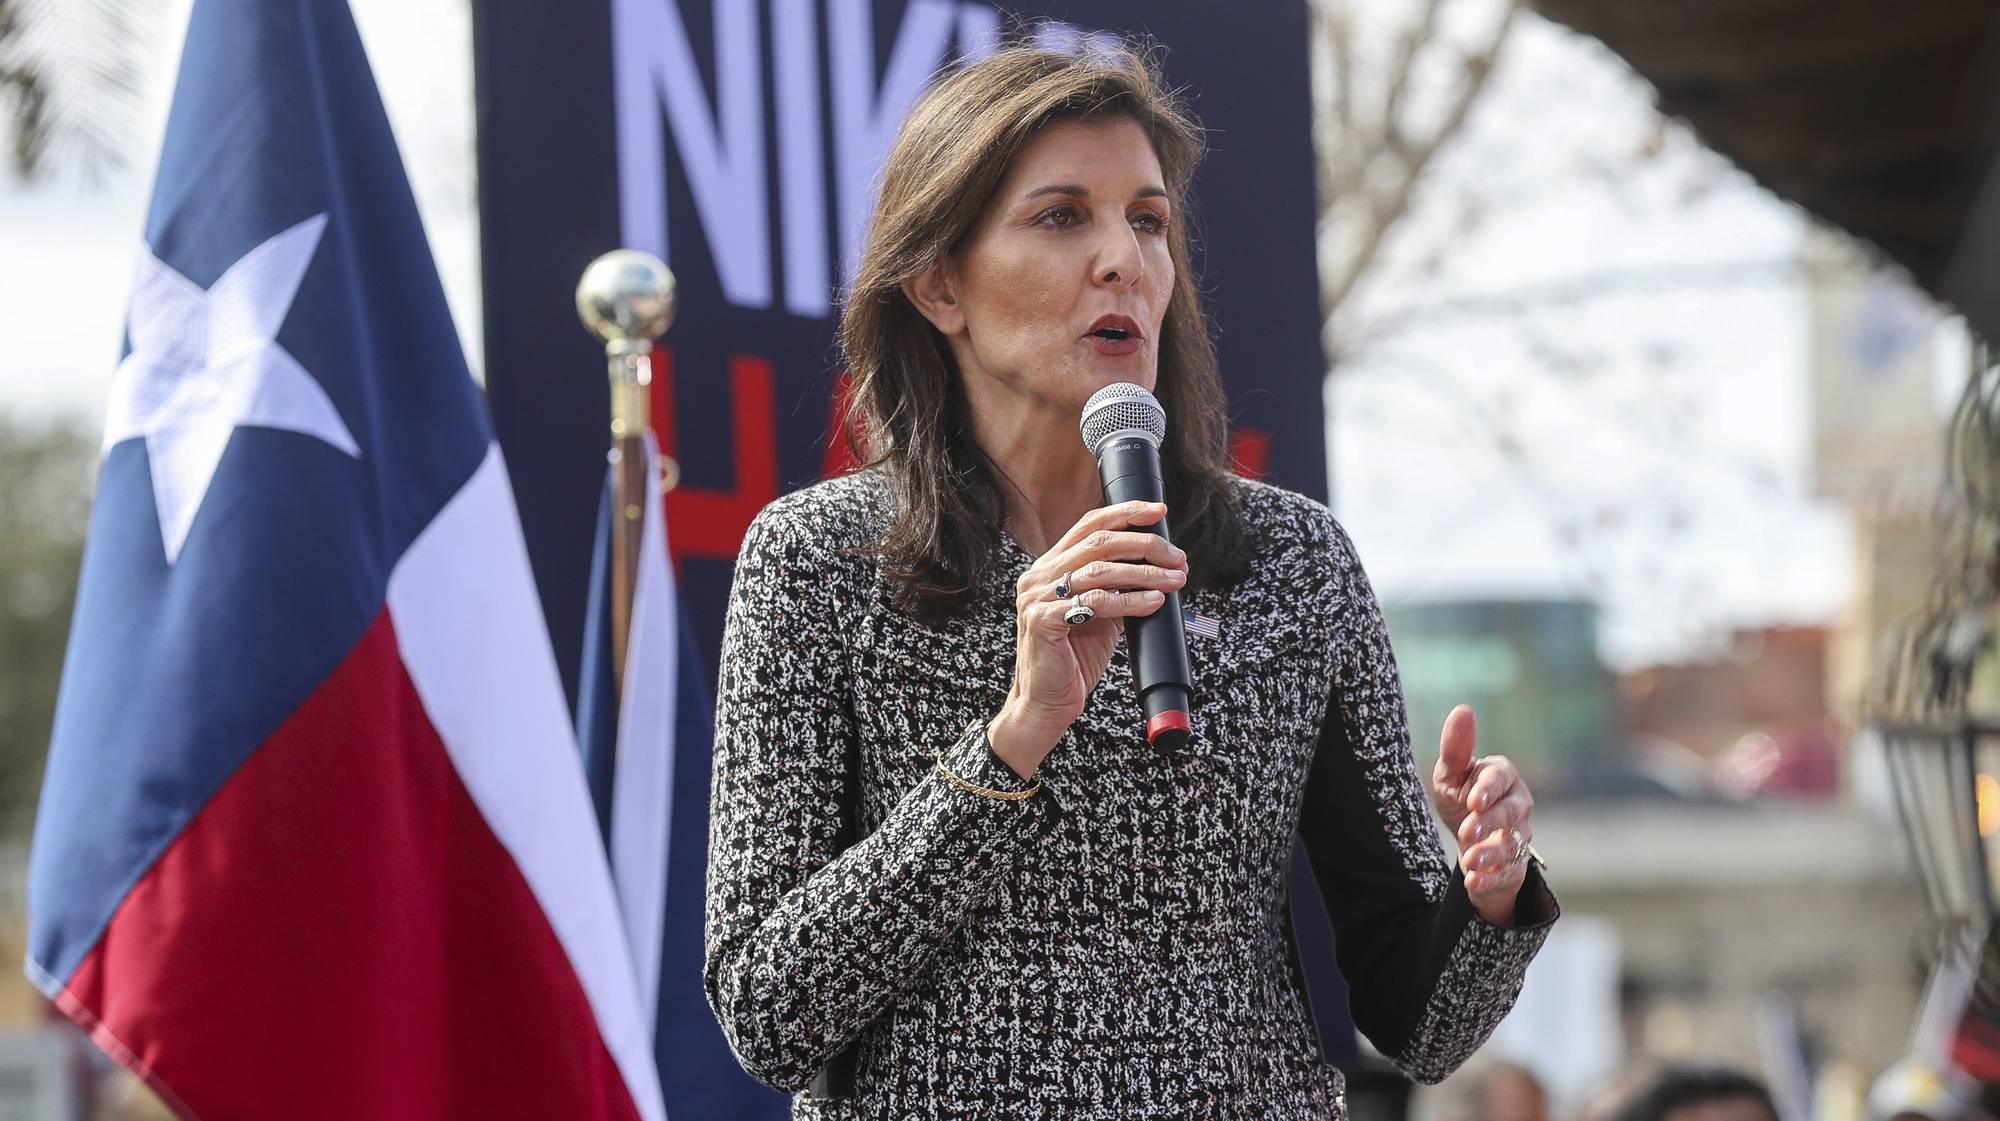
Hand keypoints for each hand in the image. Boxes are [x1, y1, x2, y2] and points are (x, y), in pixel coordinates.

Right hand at [986, 500, 1187, 777]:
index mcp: (1049, 566)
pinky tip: (1153, 602)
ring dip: (1145, 573)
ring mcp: (1037, 597)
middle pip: (1098, 543)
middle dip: (1145, 545)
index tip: (1159, 511)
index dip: (1126, 514)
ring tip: (1175, 580)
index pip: (1089, 526)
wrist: (1046, 703)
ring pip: (1100, 571)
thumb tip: (1160, 568)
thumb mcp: (1100, 615)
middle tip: (1177, 557)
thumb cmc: (1074, 659)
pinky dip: (1129, 601)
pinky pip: (1094, 603)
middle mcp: (1038, 576)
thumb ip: (1117, 588)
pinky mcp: (1043, 621)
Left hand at [1429, 705, 1534, 925]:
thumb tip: (1463, 710)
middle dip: (1491, 822)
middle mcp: (1518, 804)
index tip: (1473, 801)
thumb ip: (1456, 748)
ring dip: (1491, 854)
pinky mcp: (1515, 864)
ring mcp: (1520, 835)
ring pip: (1513, 844)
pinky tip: (1473, 882)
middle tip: (1467, 831)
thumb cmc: (1460, 796)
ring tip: (1469, 862)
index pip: (1501, 779)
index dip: (1488, 790)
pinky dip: (1491, 879)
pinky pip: (1509, 873)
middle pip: (1512, 811)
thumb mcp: (1450, 774)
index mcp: (1502, 776)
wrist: (1469, 840)